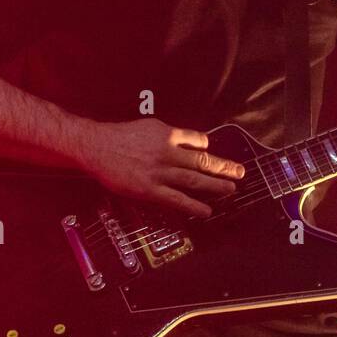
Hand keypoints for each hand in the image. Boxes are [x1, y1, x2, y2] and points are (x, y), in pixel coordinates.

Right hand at [74, 119, 245, 217]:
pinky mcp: (150, 189)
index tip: (212, 154)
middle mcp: (168, 152)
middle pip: (202, 161)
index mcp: (168, 134)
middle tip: (240, 172)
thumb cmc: (119, 136)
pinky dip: (194, 205)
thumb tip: (186, 140)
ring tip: (231, 189)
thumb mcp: (148, 126)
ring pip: (194, 179)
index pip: (197, 140)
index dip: (207, 148)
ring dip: (215, 185)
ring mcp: (160, 172)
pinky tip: (206, 210)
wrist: (96, 147)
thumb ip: (167, 134)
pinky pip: (177, 199)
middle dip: (223, 167)